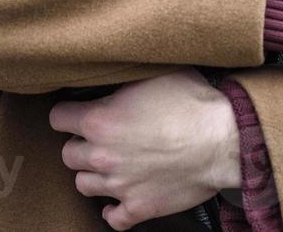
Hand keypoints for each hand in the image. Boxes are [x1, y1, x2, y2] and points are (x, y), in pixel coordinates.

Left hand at [49, 67, 239, 229]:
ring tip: (109, 164)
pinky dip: (113, 210)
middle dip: (80, 145)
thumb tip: (111, 66)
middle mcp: (103, 155)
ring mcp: (120, 185)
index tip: (76, 113)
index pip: (57, 119)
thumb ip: (122, 77)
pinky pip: (113, 218)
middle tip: (98, 138)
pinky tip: (119, 199)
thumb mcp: (152, 74)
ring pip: (83, 185)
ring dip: (93, 174)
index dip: (67, 114)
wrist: (225, 140)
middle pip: (68, 155)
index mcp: (100, 120)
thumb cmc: (192, 103)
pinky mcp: (140, 207)